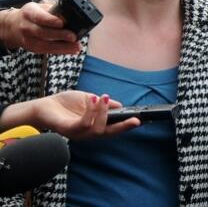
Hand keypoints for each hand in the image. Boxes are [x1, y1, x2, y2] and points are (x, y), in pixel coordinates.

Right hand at [1, 2, 79, 54]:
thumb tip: (71, 10)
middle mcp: (26, 26)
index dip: (50, 20)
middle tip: (73, 36)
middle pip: (42, 32)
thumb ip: (53, 7)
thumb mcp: (40, 6)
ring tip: (76, 46)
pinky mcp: (32, 48)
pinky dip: (61, 51)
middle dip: (59, 35)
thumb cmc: (32, 14)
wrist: (13, 26)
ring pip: (45, 45)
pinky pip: (47, 51)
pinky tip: (72, 50)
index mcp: (29, 12)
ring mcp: (28, 39)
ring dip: (62, 47)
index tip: (62, 23)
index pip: (38, 16)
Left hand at [3, 91, 141, 139]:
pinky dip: (91, 111)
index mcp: (94, 126)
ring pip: (98, 129)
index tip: (139, 120)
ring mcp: (78, 133)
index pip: (113, 129)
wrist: (44, 106)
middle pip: (109, 134)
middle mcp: (87, 133)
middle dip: (123, 127)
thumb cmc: (66, 103)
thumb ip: (104, 104)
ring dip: (103, 112)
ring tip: (103, 97)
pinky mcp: (68, 129)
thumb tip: (120, 105)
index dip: (126, 126)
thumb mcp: (90, 100)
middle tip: (135, 120)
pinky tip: (93, 99)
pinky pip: (84, 124)